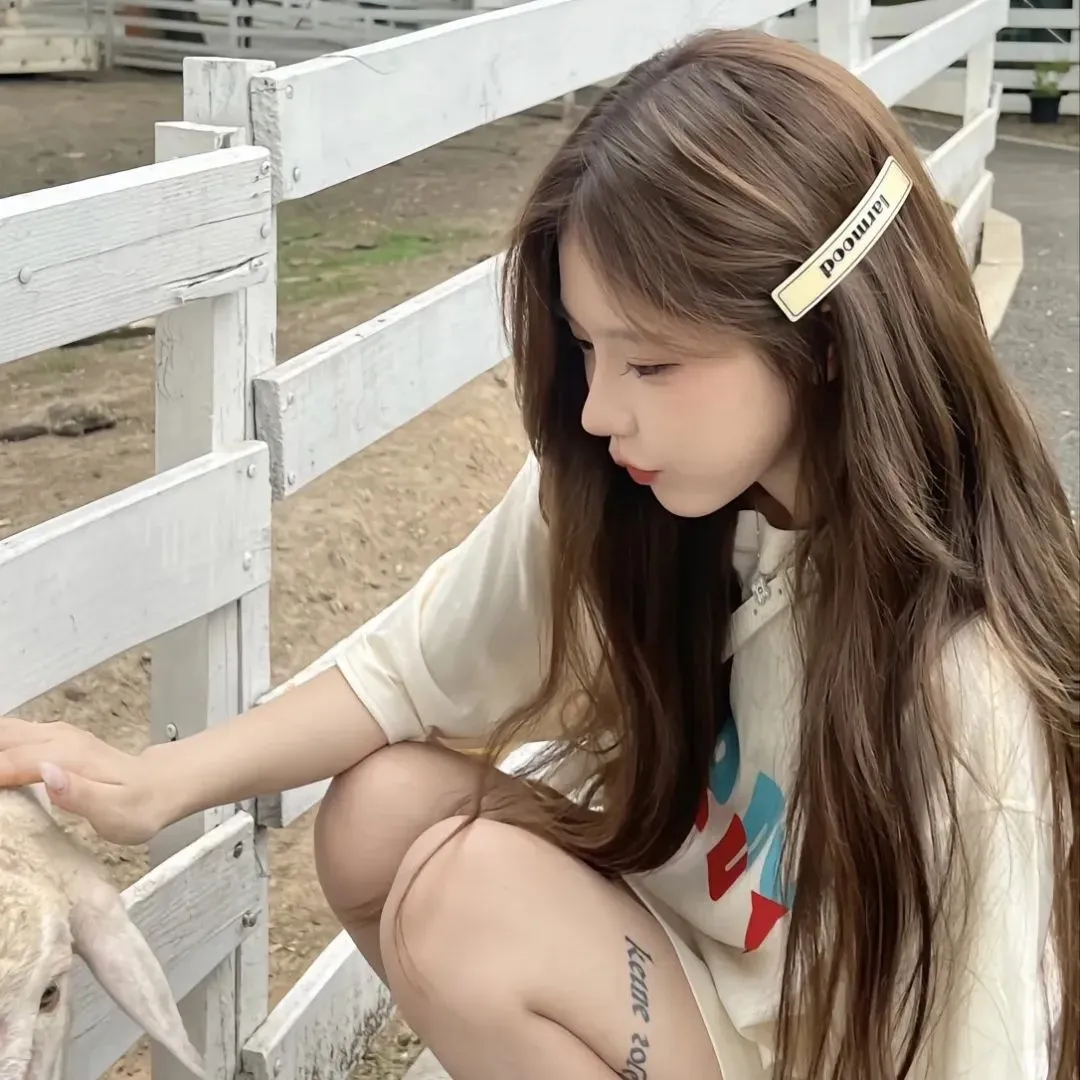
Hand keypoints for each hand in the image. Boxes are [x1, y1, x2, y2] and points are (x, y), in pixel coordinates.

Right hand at [0, 716, 168, 844]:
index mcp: (66, 757)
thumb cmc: (139, 806)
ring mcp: (54, 735)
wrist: (162, 786)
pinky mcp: (52, 739)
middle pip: (1, 740)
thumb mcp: (117, 813)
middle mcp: (58, 738)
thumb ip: (82, 796)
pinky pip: (11, 735)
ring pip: (4, 732)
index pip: (6, 764)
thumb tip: (48, 774)